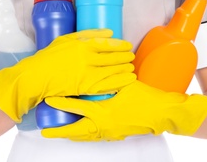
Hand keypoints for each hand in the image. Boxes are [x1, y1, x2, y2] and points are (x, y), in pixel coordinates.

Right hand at [0, 29, 135, 122]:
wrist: (36, 76)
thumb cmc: (48, 56)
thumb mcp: (66, 39)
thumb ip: (87, 35)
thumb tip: (108, 32)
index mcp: (82, 45)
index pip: (108, 44)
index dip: (121, 46)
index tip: (127, 46)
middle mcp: (87, 58)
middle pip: (113, 58)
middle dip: (125, 57)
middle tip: (131, 57)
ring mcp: (87, 74)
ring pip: (112, 71)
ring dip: (124, 70)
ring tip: (131, 68)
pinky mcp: (85, 87)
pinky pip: (106, 85)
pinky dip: (118, 82)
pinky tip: (126, 80)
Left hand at [41, 80, 206, 140]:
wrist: (160, 114)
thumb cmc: (144, 99)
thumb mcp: (124, 85)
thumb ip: (108, 80)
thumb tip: (96, 69)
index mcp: (103, 111)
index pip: (77, 107)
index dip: (62, 103)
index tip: (49, 100)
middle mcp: (102, 125)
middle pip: (75, 131)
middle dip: (59, 131)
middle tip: (46, 131)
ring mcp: (108, 133)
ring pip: (84, 136)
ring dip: (71, 133)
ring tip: (59, 130)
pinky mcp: (114, 136)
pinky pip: (93, 138)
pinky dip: (84, 135)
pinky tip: (80, 130)